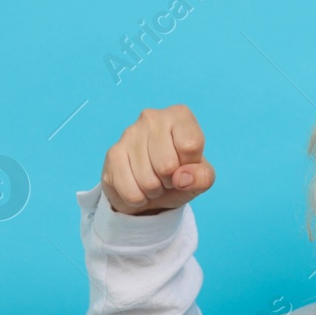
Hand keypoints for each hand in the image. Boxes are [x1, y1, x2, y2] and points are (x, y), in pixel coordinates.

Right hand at [99, 104, 215, 215]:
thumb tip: (182, 178)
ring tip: (154, 181)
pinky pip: (131, 191)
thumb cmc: (179, 175)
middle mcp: (152, 117)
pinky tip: (138, 186)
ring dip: (154, 191)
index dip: (190, 166)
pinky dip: (138, 198)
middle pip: (167, 165)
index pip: (191, 145)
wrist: (149, 189)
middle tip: (167, 176)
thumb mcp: (201, 178)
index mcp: (179, 116)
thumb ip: (203, 177)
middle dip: (170, 181)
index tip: (185, 165)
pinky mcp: (112, 154)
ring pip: (148, 181)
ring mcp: (129, 134)